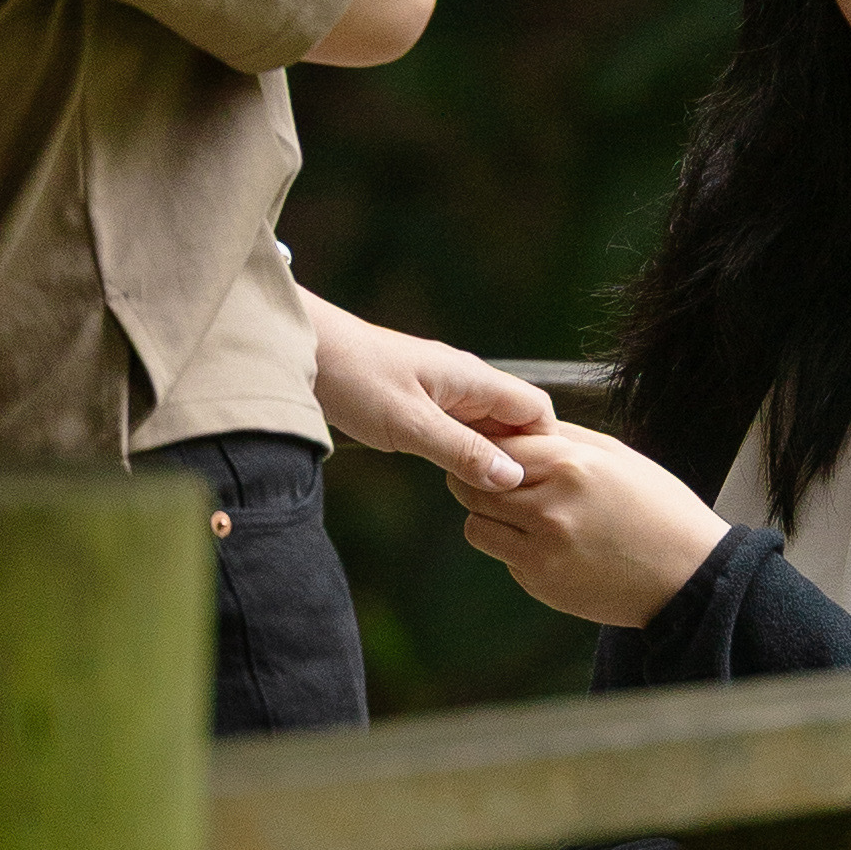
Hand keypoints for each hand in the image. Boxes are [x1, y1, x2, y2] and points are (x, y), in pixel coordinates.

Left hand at [303, 298, 553, 493]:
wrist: (304, 349)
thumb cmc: (354, 377)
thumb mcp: (411, 424)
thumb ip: (462, 452)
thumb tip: (513, 478)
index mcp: (473, 378)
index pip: (536, 409)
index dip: (546, 447)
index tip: (536, 484)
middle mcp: (465, 381)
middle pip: (515, 421)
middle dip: (518, 458)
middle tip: (509, 500)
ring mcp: (443, 390)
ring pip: (485, 428)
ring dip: (487, 458)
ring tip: (482, 495)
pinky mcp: (421, 400)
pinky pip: (458, 429)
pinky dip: (462, 452)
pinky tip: (450, 475)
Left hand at [458, 423, 727, 627]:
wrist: (690, 576)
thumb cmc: (661, 511)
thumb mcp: (619, 456)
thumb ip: (564, 439)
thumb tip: (516, 426)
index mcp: (572, 466)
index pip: (497, 446)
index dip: (488, 447)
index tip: (491, 450)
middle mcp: (550, 507)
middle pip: (472, 486)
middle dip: (477, 481)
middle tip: (497, 482)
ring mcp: (541, 550)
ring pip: (475, 525)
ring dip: (489, 517)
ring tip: (523, 516)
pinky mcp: (539, 582)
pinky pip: (502, 557)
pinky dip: (514, 548)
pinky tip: (552, 545)